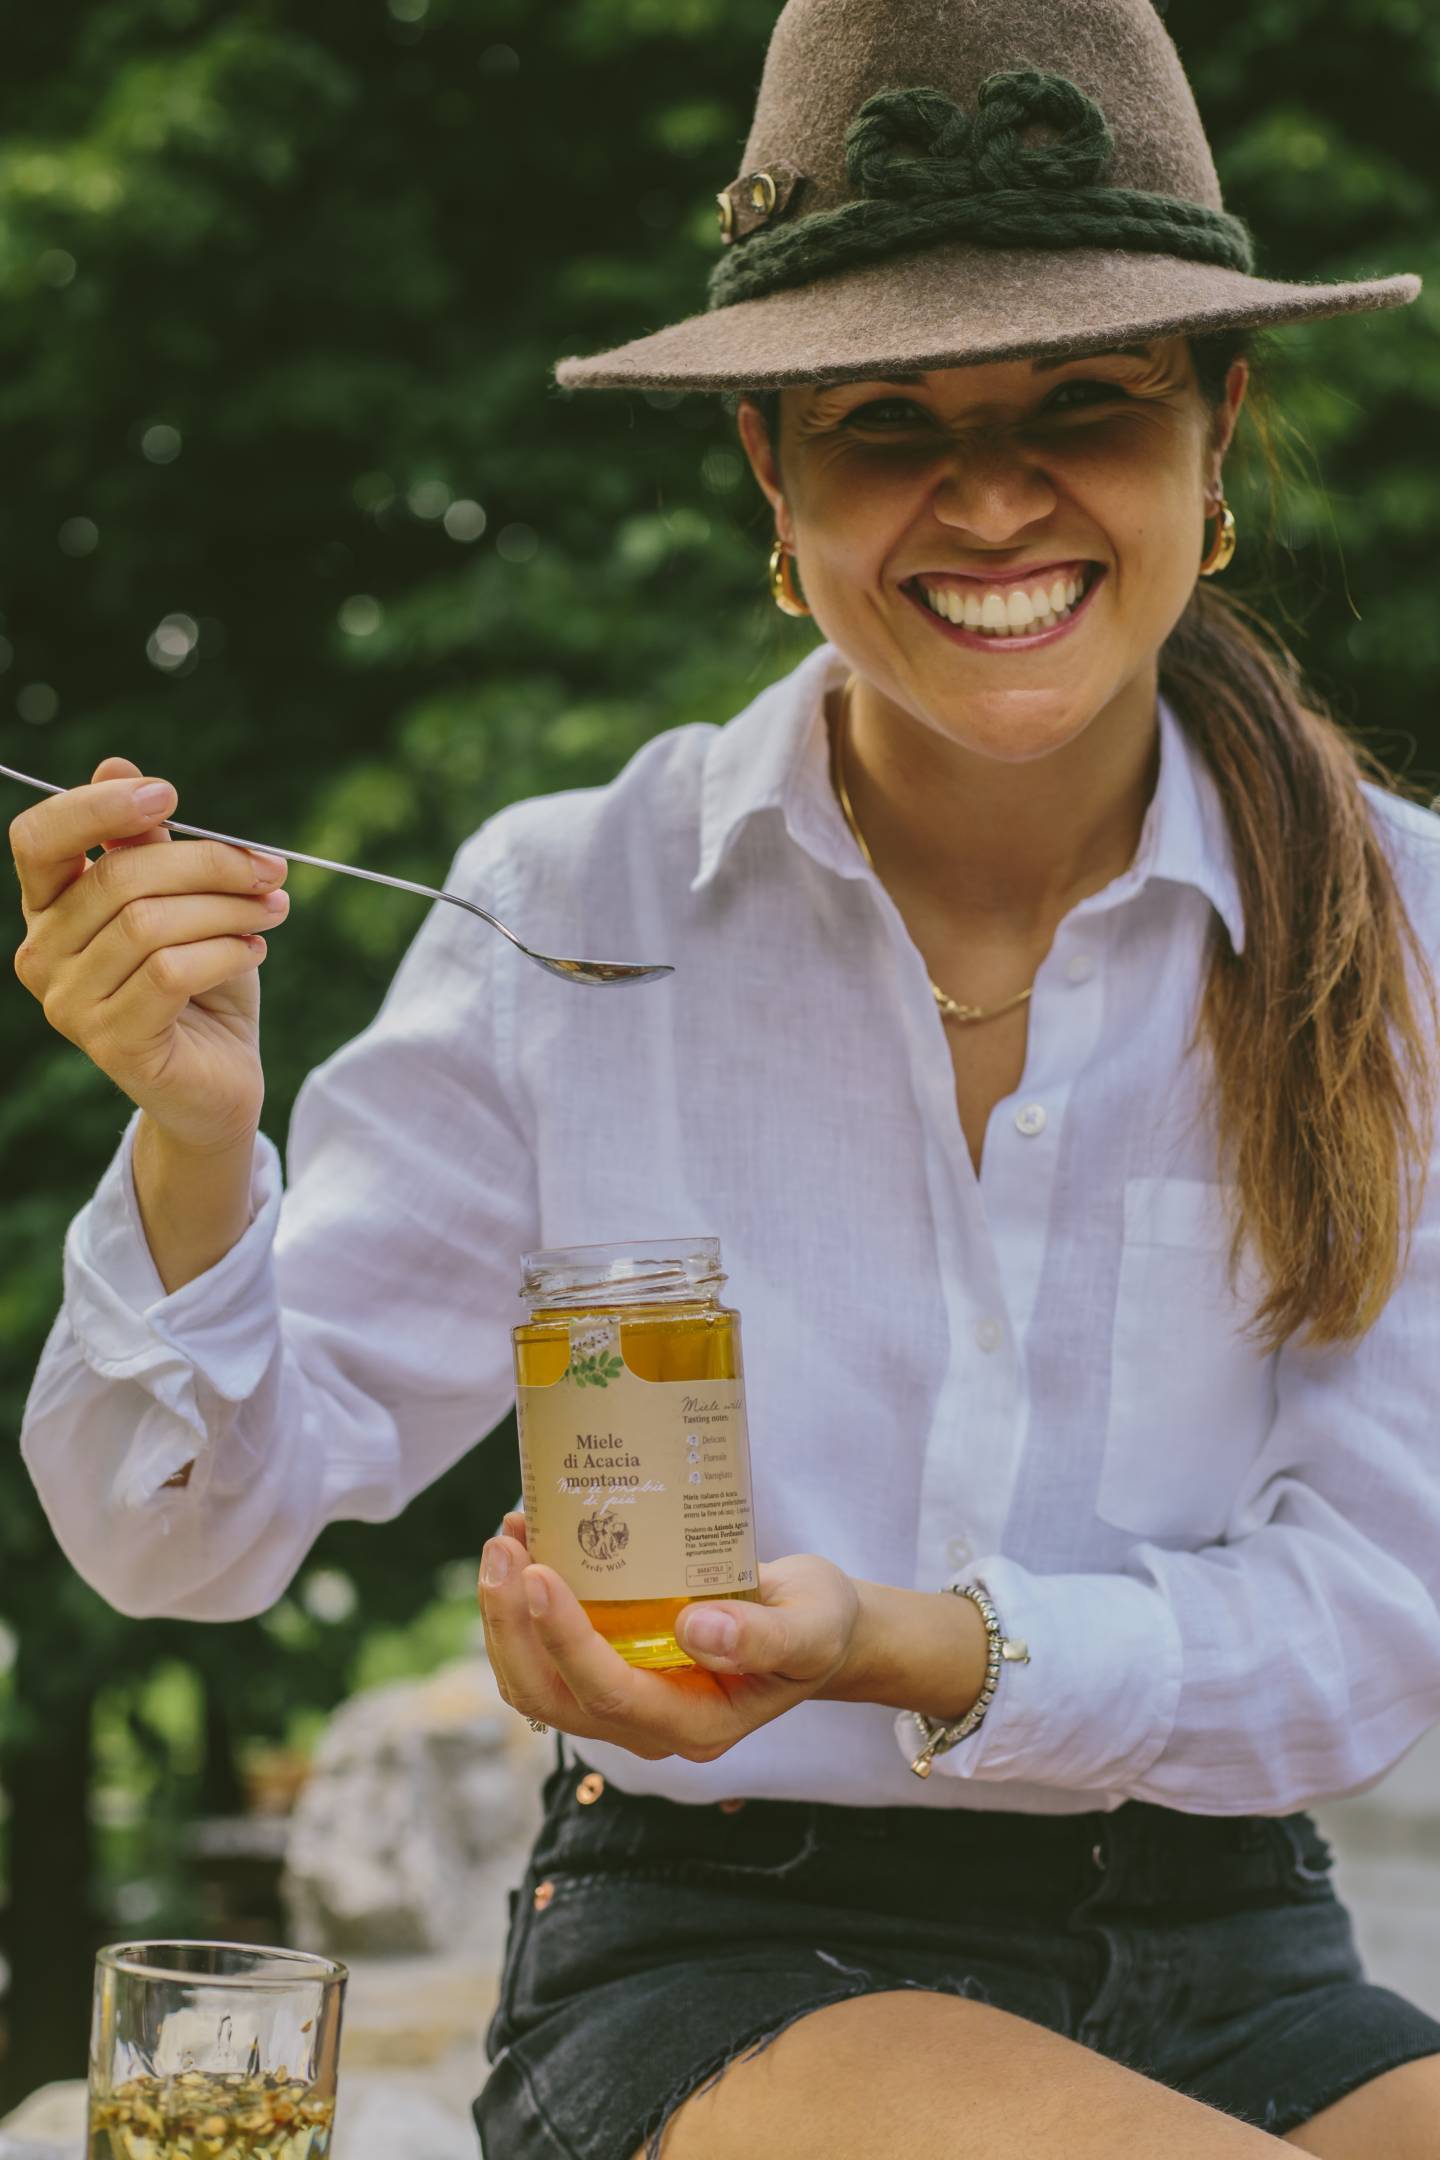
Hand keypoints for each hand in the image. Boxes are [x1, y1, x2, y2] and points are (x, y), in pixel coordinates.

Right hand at [10, 757, 291, 1150]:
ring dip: (228, 908)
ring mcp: (69, 1004)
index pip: (39, 838)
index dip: (98, 807)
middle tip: (269, 868)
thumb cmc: (201, 982)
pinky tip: (253, 952)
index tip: (170, 795)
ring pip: (149, 924)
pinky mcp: (112, 1042)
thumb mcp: (182, 900)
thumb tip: (118, 766)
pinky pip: (170, 971)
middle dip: (207, 862)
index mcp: (50, 908)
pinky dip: (224, 951)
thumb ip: (148, 845)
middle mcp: (43, 954)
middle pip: (118, 877)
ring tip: (272, 910)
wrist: (220, 1081)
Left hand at [479, 1510, 861, 1762]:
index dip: (566, 1641)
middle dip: (512, 1625)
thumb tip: (695, 1629)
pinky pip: (545, 1656)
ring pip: (535, 1683)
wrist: (812, 1626)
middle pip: (553, 1697)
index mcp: (700, 1723)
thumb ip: (763, 1635)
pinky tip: (527, 1546)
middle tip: (505, 1545)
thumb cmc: (816, 1623)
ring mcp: (624, 1703)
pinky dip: (519, 1609)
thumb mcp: (812, 1624)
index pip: (613, 1696)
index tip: (539, 1575)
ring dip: (504, 1616)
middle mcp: (650, 1725)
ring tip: (506, 1538)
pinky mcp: (609, 1670)